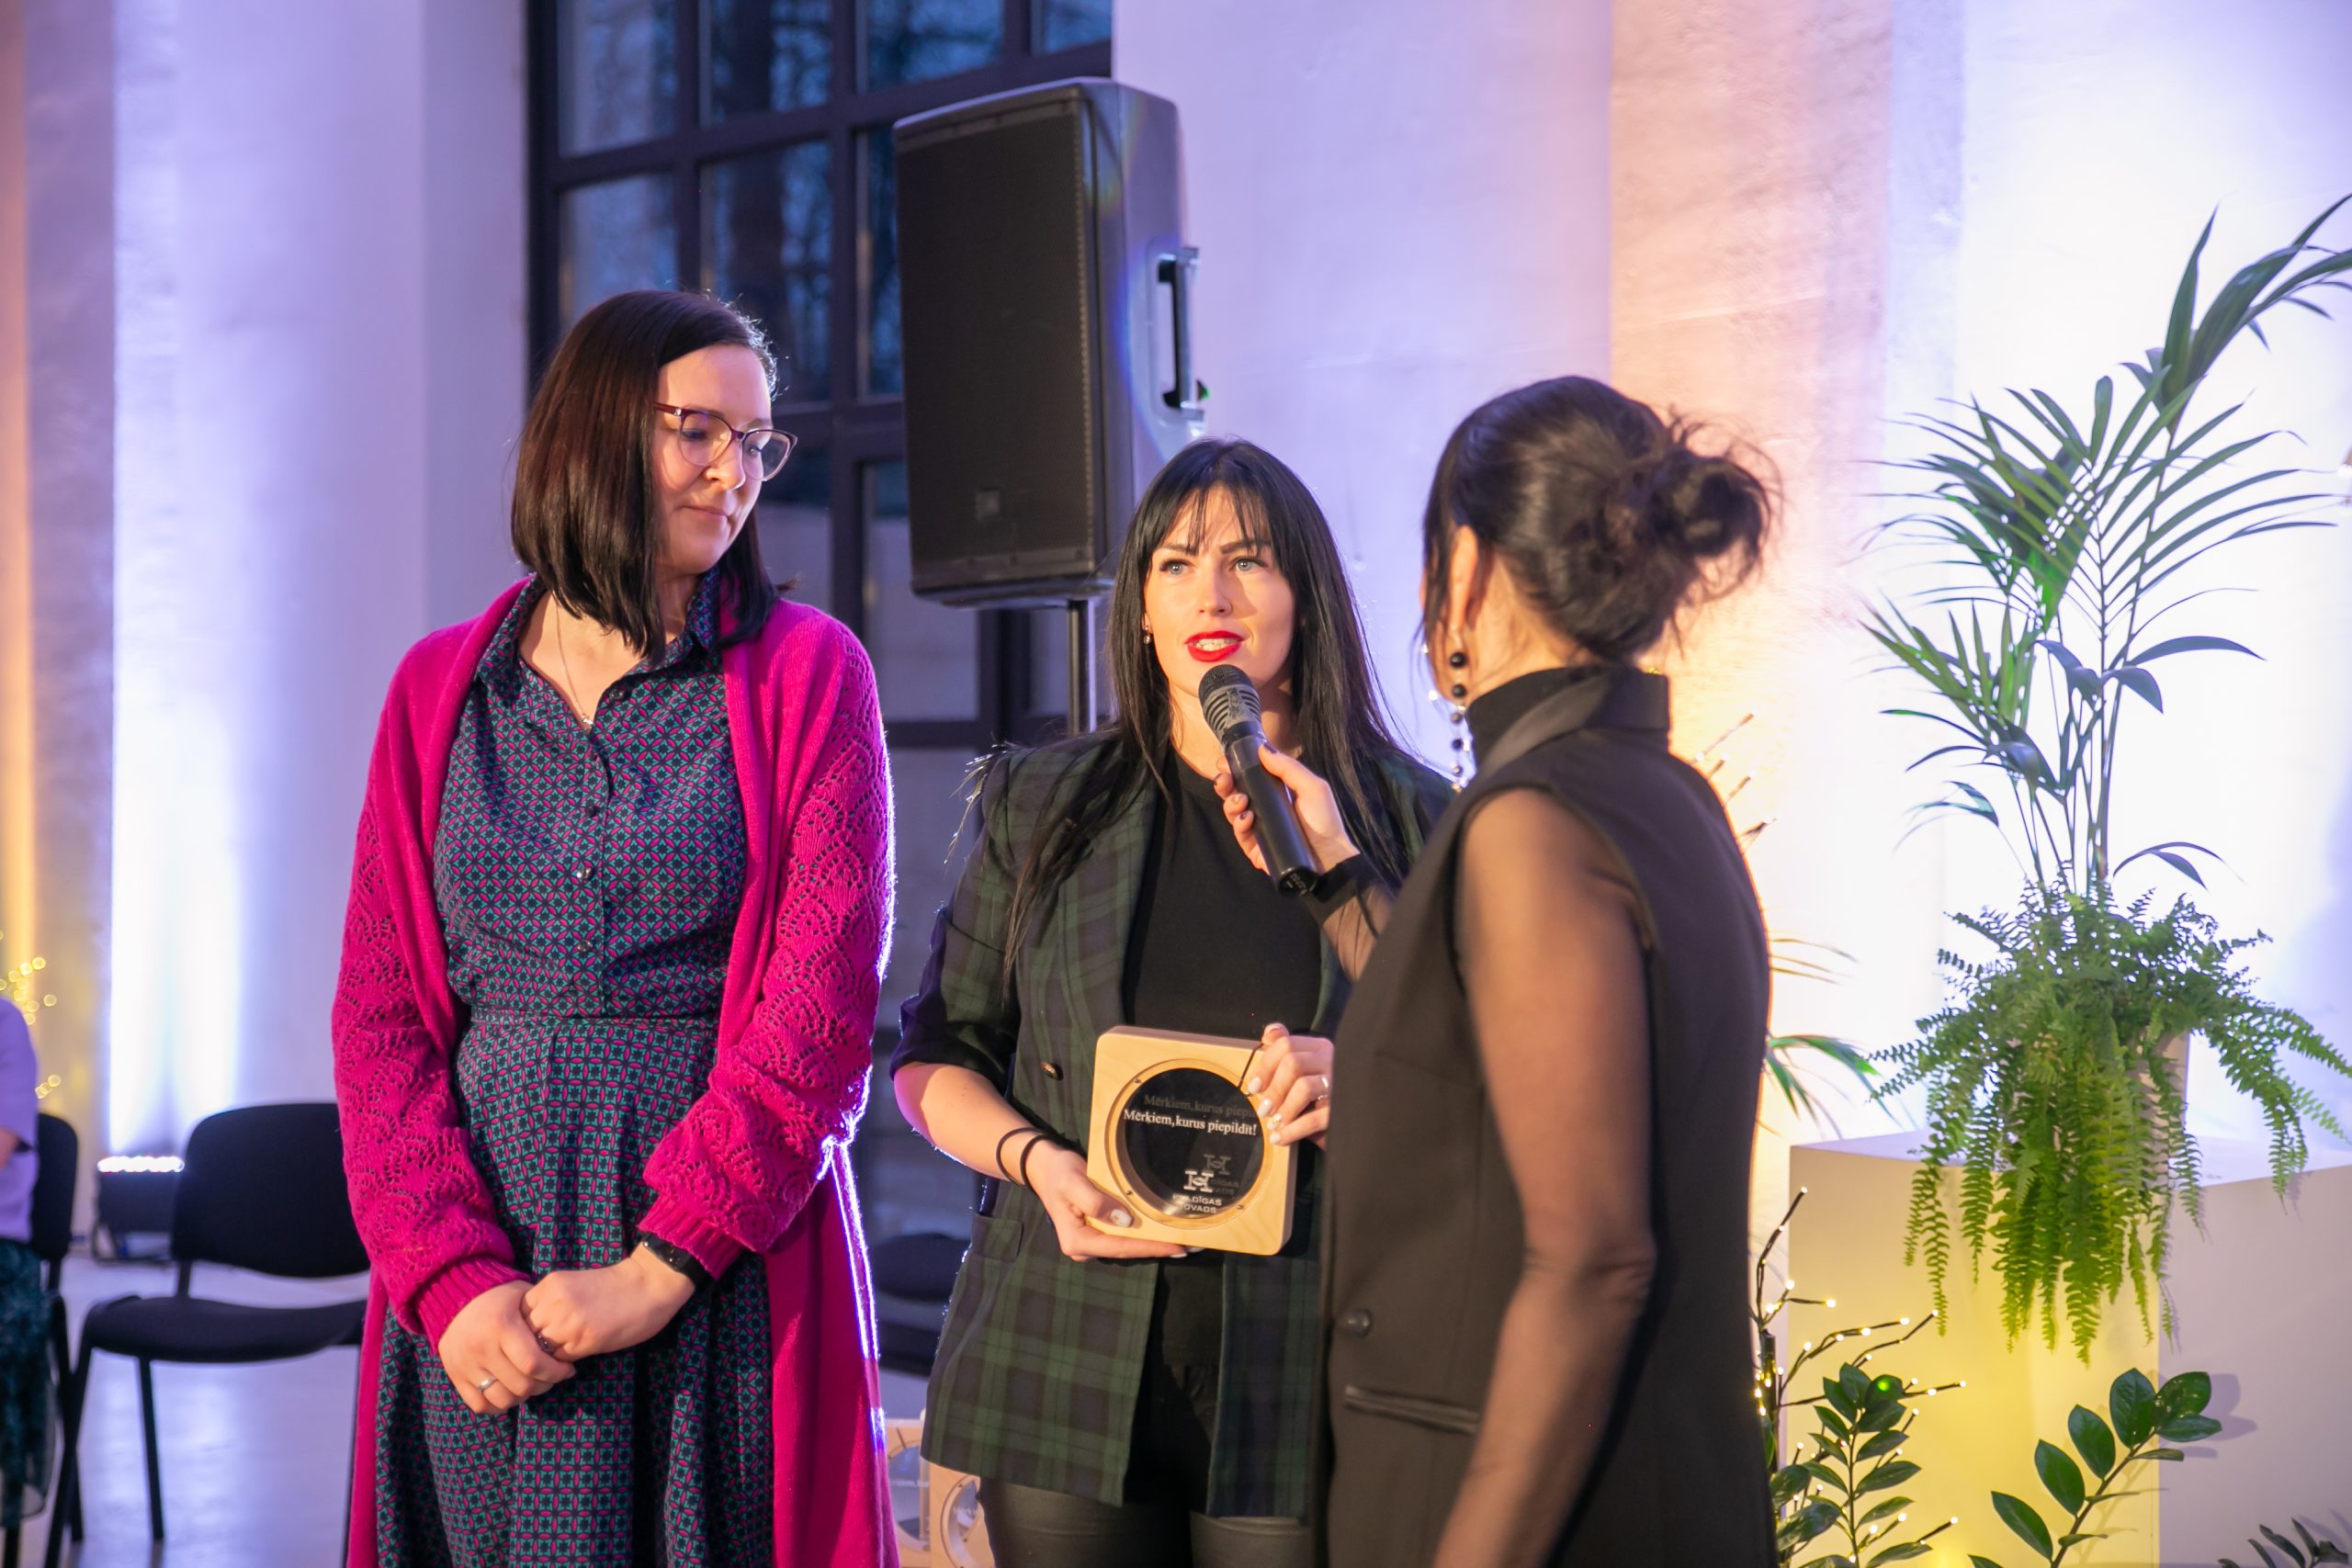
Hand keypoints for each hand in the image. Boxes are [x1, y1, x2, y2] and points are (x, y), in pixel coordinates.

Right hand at [436, 1280, 574, 1414]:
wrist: (455, 1300)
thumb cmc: (499, 1298)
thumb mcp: (523, 1296)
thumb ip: (542, 1317)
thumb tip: (566, 1341)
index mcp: (501, 1326)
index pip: (533, 1363)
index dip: (556, 1372)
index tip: (568, 1369)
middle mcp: (481, 1348)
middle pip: (521, 1385)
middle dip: (544, 1385)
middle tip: (552, 1377)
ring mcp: (465, 1365)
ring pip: (503, 1399)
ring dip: (524, 1397)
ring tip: (532, 1384)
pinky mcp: (455, 1377)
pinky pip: (480, 1405)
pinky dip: (499, 1405)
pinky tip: (511, 1392)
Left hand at [524, 1247, 697, 1360]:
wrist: (648, 1284)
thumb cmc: (614, 1286)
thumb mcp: (573, 1287)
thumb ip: (551, 1304)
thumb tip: (532, 1333)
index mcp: (550, 1285)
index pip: (517, 1316)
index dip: (523, 1331)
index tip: (534, 1338)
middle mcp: (553, 1301)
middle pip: (523, 1335)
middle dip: (529, 1348)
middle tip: (540, 1356)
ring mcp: (568, 1321)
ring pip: (538, 1351)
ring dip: (544, 1360)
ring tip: (556, 1362)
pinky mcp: (584, 1339)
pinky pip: (559, 1360)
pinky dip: (562, 1365)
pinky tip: (573, 1361)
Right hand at [1024, 1142, 1188, 1261]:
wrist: (1045, 1167)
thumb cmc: (1058, 1173)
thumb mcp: (1073, 1182)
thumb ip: (1096, 1202)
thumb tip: (1125, 1220)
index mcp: (1078, 1242)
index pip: (1121, 1246)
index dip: (1150, 1247)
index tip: (1177, 1246)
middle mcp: (1086, 1248)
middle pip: (1128, 1250)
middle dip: (1159, 1248)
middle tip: (1192, 1246)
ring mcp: (1093, 1241)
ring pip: (1129, 1244)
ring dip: (1156, 1242)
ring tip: (1186, 1240)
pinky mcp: (1100, 1232)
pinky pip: (1126, 1235)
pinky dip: (1146, 1233)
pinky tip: (1166, 1231)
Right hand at [1215, 744, 1357, 874]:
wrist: (1329, 858)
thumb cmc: (1324, 821)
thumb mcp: (1312, 787)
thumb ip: (1288, 767)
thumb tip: (1262, 748)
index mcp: (1276, 792)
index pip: (1250, 777)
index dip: (1235, 769)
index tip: (1225, 762)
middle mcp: (1264, 808)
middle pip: (1235, 793)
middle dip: (1225, 784)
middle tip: (1224, 779)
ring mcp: (1258, 829)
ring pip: (1233, 812)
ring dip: (1230, 802)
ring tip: (1240, 800)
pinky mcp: (1255, 848)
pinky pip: (1240, 834)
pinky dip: (1239, 824)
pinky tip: (1247, 818)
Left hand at [1248, 1023, 1333, 1147]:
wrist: (1350, 1129)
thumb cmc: (1319, 1100)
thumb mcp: (1301, 1075)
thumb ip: (1285, 1053)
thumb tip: (1269, 1031)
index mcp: (1319, 1048)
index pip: (1287, 1044)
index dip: (1265, 1066)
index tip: (1254, 1087)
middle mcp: (1332, 1060)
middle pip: (1292, 1063)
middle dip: (1273, 1089)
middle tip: (1263, 1109)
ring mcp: (1341, 1084)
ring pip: (1304, 1087)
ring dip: (1283, 1110)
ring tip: (1273, 1125)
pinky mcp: (1343, 1110)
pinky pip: (1313, 1118)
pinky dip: (1292, 1130)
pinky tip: (1280, 1138)